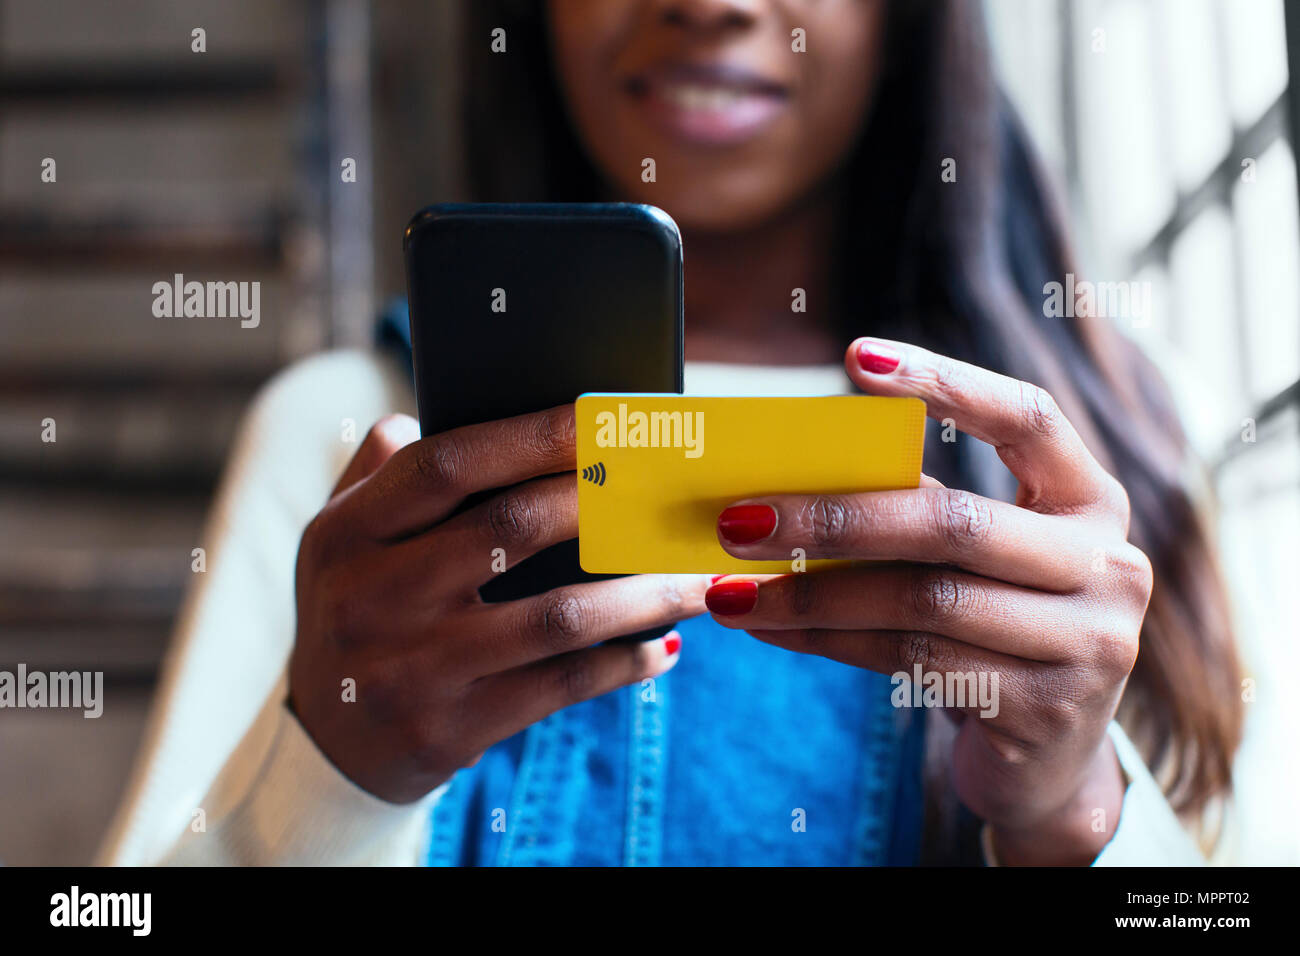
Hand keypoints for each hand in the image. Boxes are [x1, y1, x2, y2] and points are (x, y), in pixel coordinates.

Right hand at [290, 406, 706, 802]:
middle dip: (603, 501)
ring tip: (698, 578)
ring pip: (555, 618)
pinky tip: (665, 646)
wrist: (324, 745)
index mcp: (346, 534)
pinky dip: (622, 663)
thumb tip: (434, 408)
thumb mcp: (340, 540)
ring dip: (642, 594)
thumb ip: (380, 472)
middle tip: (668, 487)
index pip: (446, 465)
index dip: (531, 435)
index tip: (605, 415)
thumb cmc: (355, 613)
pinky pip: (560, 686)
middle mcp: (371, 598)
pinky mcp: (450, 730)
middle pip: (509, 528)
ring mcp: (412, 670)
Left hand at [704, 338, 1150, 864]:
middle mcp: (1107, 565)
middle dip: (832, 518)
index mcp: (1090, 500)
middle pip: (952, 522)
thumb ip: (921, 510)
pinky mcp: (1045, 708)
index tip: (856, 357)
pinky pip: (911, 659)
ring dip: (810, 594)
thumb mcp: (978, 560)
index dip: (946, 382)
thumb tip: (792, 479)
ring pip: (922, 601)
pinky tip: (772, 629)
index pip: (1027, 417)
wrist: (1049, 758)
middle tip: (737, 518)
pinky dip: (827, 641)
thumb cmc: (994, 630)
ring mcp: (1088, 642)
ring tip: (732, 590)